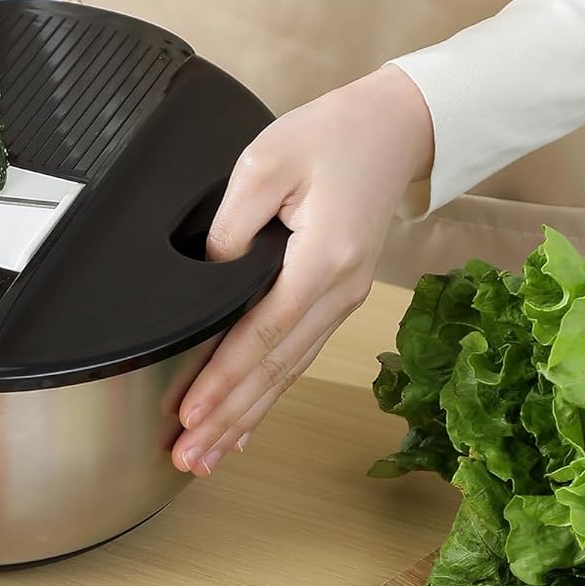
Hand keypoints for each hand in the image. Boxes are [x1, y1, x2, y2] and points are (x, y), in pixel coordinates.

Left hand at [172, 65, 434, 475]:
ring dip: (243, 419)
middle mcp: (339, 292)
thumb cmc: (332, 136)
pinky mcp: (337, 301)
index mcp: (322, 260)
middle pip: (274, 371)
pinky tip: (244, 430)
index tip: (189, 414)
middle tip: (187, 458)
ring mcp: (343, 301)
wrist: (397, 127)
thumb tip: (207, 276)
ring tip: (205, 458)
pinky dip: (267, 398)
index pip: (261, 335)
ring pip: (286, 374)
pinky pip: (297, 360)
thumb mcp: (267, 161)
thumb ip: (232, 225)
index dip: (222, 380)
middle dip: (227, 419)